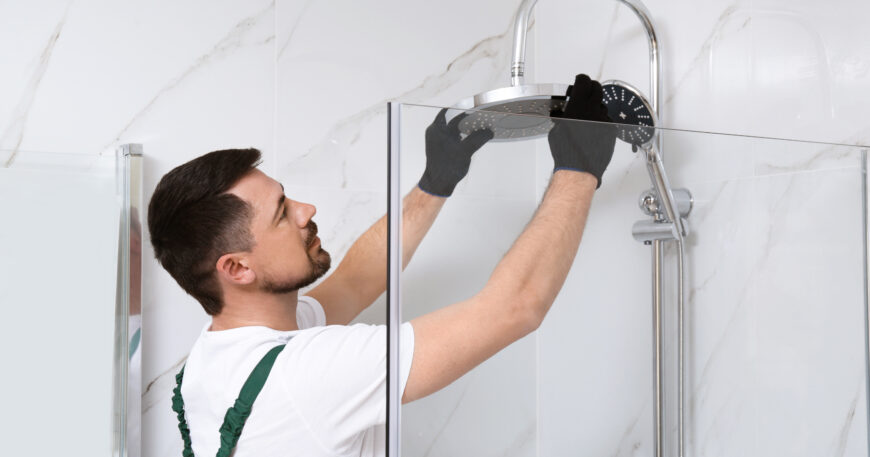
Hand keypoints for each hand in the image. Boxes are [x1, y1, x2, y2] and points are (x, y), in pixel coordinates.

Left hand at [418, 109, 493, 196]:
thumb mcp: (465, 151)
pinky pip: (454, 135)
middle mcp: (436, 132)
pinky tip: (472, 136)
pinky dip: (463, 134)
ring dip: (465, 126)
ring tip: (477, 125)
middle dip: (466, 117)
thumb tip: (488, 131)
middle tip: (479, 116)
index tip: (473, 107)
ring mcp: (439, 139)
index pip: (450, 111)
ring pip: (454, 127)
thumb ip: (478, 139)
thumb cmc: (445, 168)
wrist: (439, 183)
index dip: (462, 107)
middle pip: (453, 118)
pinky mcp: (443, 146)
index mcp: (437, 129)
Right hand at [548, 74, 616, 188]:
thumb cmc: (566, 152)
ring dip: (595, 107)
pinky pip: (606, 120)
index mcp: (578, 106)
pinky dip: (600, 121)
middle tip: (586, 91)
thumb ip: (562, 117)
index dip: (581, 80)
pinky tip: (593, 129)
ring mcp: (604, 120)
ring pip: (602, 105)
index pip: (584, 82)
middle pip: (597, 89)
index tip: (579, 81)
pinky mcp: (611, 130)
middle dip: (591, 88)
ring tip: (587, 116)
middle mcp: (593, 110)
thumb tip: (563, 115)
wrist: (579, 168)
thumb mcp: (557, 129)